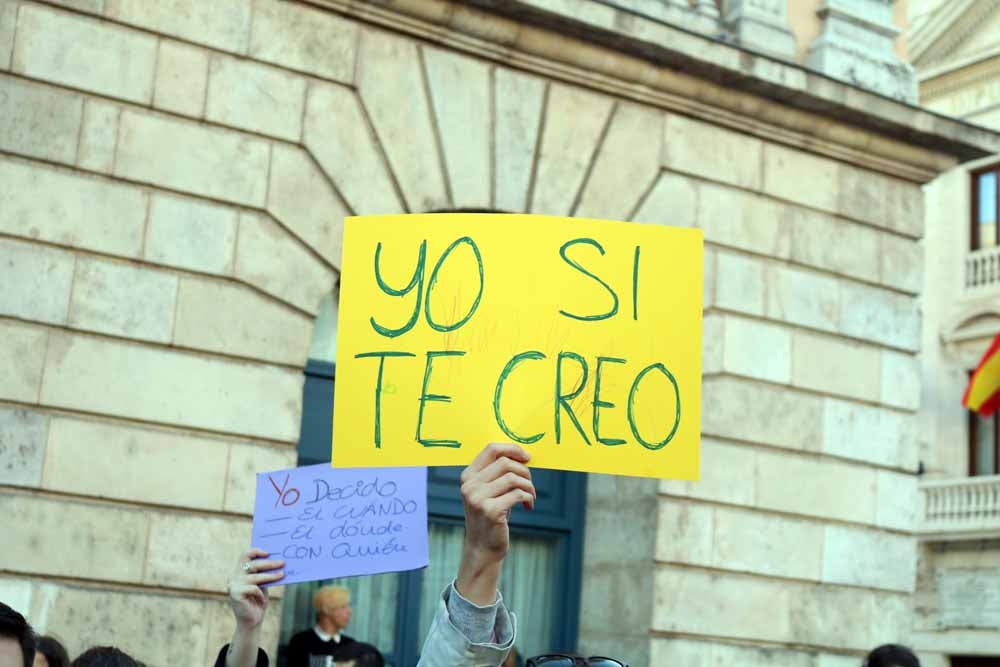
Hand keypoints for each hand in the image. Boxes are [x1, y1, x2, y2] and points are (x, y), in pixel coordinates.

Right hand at [228, 548, 283, 629]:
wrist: (252, 621)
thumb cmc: (258, 600)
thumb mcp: (262, 583)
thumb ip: (264, 572)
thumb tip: (278, 559)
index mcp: (238, 571)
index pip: (245, 555)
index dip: (256, 551)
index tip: (269, 553)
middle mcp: (233, 576)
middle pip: (252, 564)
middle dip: (269, 563)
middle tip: (283, 563)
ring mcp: (233, 585)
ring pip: (255, 576)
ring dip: (270, 576)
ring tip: (282, 575)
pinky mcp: (235, 593)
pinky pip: (253, 588)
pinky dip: (260, 593)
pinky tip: (262, 600)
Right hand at [456, 443, 534, 603]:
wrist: (483, 548)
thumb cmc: (491, 515)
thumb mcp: (489, 490)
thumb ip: (498, 472)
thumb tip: (523, 454)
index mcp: (468, 476)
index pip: (491, 449)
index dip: (512, 449)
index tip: (527, 457)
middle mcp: (469, 485)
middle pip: (505, 463)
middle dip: (524, 471)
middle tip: (530, 484)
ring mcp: (478, 498)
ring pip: (513, 478)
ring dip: (529, 486)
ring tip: (530, 496)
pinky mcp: (490, 511)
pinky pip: (518, 494)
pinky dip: (528, 497)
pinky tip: (528, 505)